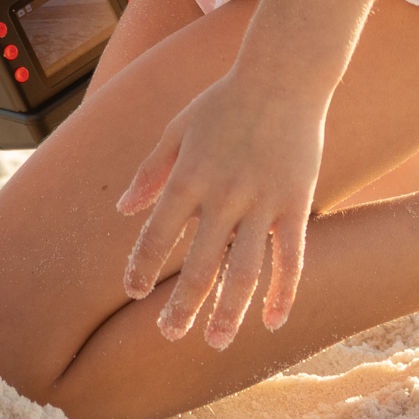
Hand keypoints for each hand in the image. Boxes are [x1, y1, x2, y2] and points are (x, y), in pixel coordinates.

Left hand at [116, 68, 322, 347]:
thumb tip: (123, 210)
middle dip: (182, 304)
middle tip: (170, 335)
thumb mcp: (177, 129)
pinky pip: (289, 258)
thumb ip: (150, 172)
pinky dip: (282, 292)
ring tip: (215, 341)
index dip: (142, 265)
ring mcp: (262, 202)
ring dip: (229, 310)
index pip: (157, 233)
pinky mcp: (295, 204)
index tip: (132, 293)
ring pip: (245, 271)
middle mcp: (222, 194)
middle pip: (199, 263)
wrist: (281, 77)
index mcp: (188, 175)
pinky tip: (271, 321)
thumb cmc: (223, 102)